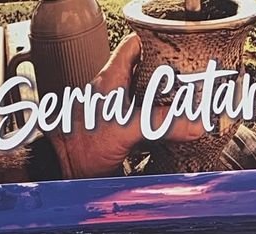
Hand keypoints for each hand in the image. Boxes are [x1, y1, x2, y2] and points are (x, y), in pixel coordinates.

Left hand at [48, 34, 205, 178]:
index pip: (133, 46)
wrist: (63, 169)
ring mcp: (115, 111)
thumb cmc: (80, 144)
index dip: (153, 42)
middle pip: (144, 71)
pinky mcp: (117, 131)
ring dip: (162, 101)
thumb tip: (193, 125)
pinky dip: (155, 122)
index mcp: (111, 78)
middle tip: (187, 80)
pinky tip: (169, 128)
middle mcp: (113, 91)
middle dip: (165, 75)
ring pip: (144, 97)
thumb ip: (159, 124)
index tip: (174, 49)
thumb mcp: (125, 129)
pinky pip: (141, 120)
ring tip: (184, 104)